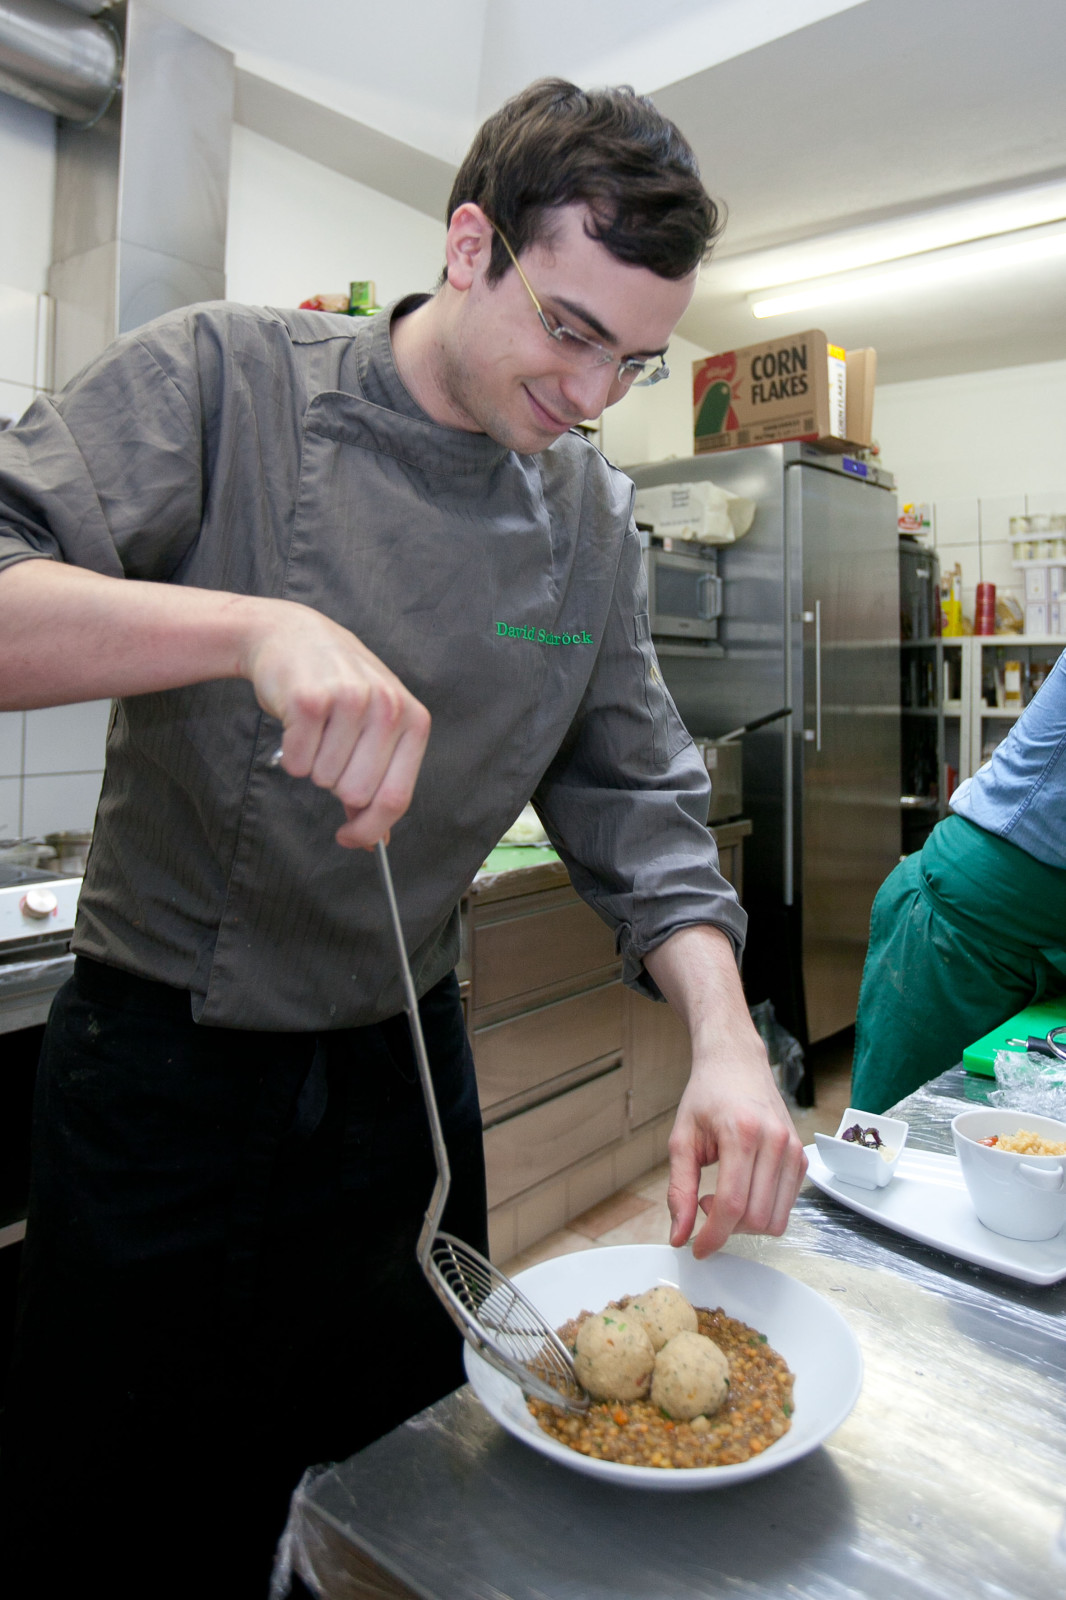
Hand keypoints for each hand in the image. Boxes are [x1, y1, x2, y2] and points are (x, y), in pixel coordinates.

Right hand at [241, 600, 430, 848]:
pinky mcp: (310, 700)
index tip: (350, 838)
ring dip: (313, 765)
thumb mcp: (374, 726)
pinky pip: (297, 763)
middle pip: (356, 794)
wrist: (293, 636)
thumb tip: (377, 840)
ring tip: (317, 729)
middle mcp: (388, 707)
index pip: (396, 797)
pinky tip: (298, 724)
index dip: (370, 829)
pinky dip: (292, 754)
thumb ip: (379, 782)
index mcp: (413, 720)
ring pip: (324, 780)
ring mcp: (350, 700)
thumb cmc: (338, 687)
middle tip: (330, 749)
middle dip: (335, 784)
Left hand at [666, 1035, 806, 1258]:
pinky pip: (786, 1207)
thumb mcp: (682, 1140)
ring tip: (723, 1195)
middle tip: (704, 1204)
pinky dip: (762, 1211)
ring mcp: (793, 1150)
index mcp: (742, 1133)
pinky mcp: (801, 1158)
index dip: (713, 1236)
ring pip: (776, 1219)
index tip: (697, 1249)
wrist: (737, 1064)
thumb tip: (679, 1235)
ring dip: (746, 1223)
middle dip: (727, 1228)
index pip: (732, 1205)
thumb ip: (679, 1190)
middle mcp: (775, 1142)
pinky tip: (742, 1189)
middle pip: (756, 1218)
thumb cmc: (707, 1097)